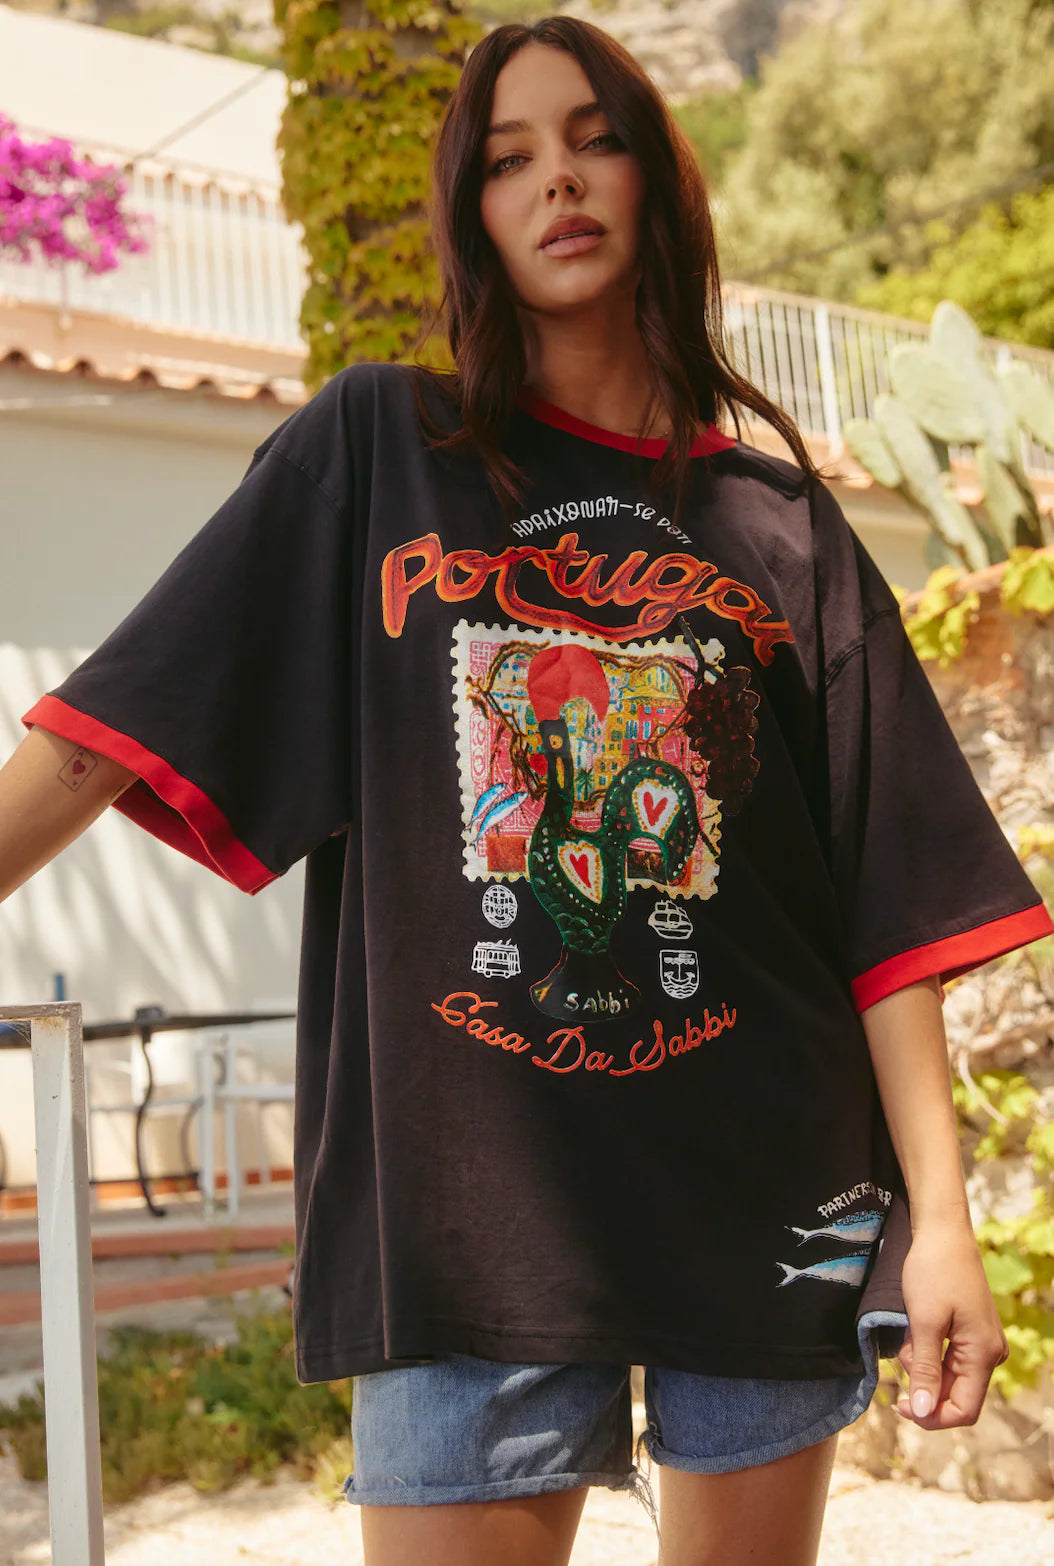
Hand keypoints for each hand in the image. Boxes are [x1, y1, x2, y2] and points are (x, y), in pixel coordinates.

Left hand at [894, 1216, 1009, 1427]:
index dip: (931, 1416)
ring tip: (908, 1329)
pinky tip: (914, 1325)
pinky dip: (925, 1348)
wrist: (942, 1231)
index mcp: (984, 1354)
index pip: (964, 1411)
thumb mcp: (924, 1322)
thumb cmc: (933, 1271)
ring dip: (920, 1362)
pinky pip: (946, 1356)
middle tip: (900, 1353)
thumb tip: (923, 1412)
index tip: (899, 1405)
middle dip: (922, 1382)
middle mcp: (989, 1353)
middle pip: (955, 1394)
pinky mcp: (970, 1331)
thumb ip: (925, 1370)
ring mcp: (981, 1342)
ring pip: (946, 1374)